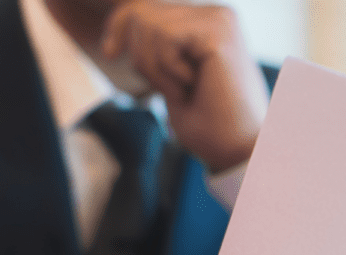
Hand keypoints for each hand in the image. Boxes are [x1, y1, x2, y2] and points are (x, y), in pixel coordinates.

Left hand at [101, 0, 268, 173]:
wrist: (236, 151)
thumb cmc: (209, 126)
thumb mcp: (171, 80)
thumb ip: (157, 49)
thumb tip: (130, 21)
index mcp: (207, 25)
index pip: (148, 9)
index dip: (120, 25)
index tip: (109, 53)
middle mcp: (216, 16)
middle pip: (142, 13)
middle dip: (142, 58)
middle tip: (172, 91)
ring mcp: (220, 20)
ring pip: (149, 24)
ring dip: (157, 69)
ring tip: (186, 91)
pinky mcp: (219, 31)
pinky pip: (165, 37)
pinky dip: (168, 70)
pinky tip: (194, 85)